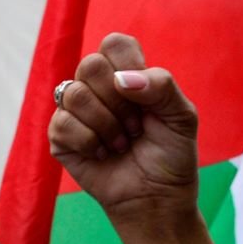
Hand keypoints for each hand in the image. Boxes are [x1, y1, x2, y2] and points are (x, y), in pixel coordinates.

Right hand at [49, 33, 218, 243]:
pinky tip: (102, 155)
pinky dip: (89, 143)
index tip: (146, 98)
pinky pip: (62, 123)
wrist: (158, 200)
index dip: (129, 67)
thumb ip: (162, 86)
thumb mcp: (182, 118)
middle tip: (135, 127)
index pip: (114, 43)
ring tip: (121, 144)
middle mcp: (97, 87)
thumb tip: (121, 80)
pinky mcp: (60, 137)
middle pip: (91, 65)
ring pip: (73, 93)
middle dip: (120, 103)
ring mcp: (76, 111)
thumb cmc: (171, 157)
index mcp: (126, 74)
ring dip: (106, 125)